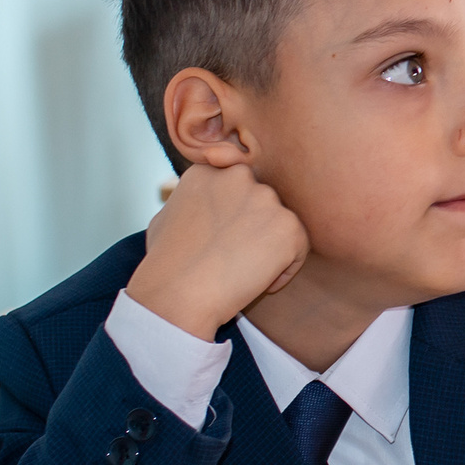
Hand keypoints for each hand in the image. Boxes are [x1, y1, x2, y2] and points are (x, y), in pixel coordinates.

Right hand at [125, 162, 309, 342]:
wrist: (178, 293)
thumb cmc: (166, 264)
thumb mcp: (165, 217)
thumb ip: (192, 201)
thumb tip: (201, 202)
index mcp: (209, 171)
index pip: (237, 188)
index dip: (232, 218)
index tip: (218, 240)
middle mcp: (240, 177)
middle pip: (261, 205)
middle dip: (253, 230)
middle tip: (229, 258)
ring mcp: (266, 199)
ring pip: (280, 226)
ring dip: (268, 249)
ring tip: (239, 271)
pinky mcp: (289, 225)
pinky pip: (298, 248)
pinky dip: (284, 270)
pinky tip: (257, 282)